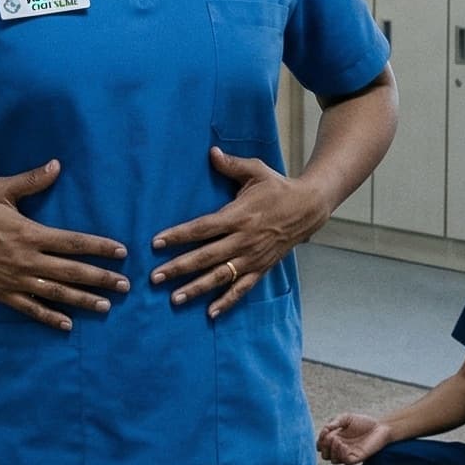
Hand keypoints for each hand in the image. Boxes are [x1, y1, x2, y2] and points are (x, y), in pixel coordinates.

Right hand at [0, 160, 130, 330]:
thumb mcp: (1, 190)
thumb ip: (32, 180)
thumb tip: (57, 165)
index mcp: (30, 234)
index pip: (74, 243)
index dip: (100, 247)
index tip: (121, 252)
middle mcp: (27, 260)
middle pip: (72, 272)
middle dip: (102, 278)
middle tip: (125, 285)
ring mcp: (15, 280)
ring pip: (57, 293)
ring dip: (83, 300)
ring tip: (106, 306)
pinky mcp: (3, 294)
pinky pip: (31, 309)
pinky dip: (50, 317)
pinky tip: (67, 324)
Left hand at [150, 147, 328, 316]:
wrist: (309, 207)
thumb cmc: (278, 187)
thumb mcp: (256, 171)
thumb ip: (231, 164)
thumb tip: (211, 151)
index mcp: (238, 215)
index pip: (202, 228)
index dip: (178, 235)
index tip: (156, 242)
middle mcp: (243, 239)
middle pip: (206, 256)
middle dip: (178, 267)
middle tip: (155, 277)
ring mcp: (253, 256)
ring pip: (220, 276)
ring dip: (197, 288)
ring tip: (175, 299)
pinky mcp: (262, 267)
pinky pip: (243, 288)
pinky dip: (227, 301)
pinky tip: (211, 313)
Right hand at [315, 413, 392, 464]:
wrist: (380, 426)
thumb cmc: (363, 422)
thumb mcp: (346, 418)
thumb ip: (334, 422)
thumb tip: (325, 429)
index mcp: (335, 439)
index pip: (321, 445)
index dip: (320, 440)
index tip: (326, 430)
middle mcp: (340, 448)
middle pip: (325, 455)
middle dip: (324, 447)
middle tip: (331, 437)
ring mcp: (348, 454)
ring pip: (333, 460)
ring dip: (332, 450)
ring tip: (338, 440)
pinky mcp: (357, 457)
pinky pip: (345, 461)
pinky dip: (341, 454)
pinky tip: (343, 445)